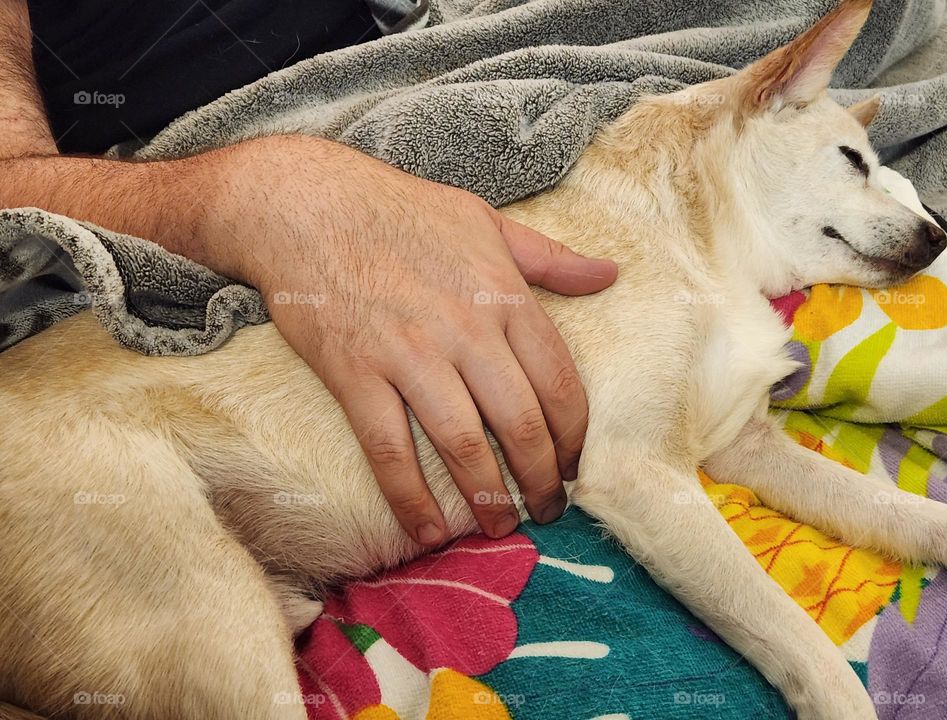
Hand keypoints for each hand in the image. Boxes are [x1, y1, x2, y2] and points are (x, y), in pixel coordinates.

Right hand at [209, 136, 617, 545]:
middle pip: (521, 424)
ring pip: (463, 445)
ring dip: (487, 500)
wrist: (307, 204)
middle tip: (546, 512)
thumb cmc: (401, 211)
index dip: (574, 436)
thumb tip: (609, 273)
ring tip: (500, 529)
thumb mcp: (485, 221)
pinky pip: (389, 450)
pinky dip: (410, 499)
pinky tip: (427, 531)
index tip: (574, 466)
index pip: (560, 382)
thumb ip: (550, 258)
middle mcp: (466, 330)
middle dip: (541, 481)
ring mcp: (409, 353)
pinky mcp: (355, 372)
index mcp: (504, 296)